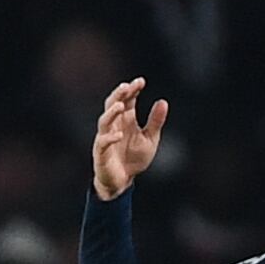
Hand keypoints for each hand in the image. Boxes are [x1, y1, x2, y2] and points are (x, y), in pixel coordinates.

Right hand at [90, 77, 169, 200]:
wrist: (123, 182)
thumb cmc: (134, 158)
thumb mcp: (150, 139)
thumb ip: (155, 121)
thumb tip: (163, 101)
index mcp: (126, 120)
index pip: (127, 100)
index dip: (132, 90)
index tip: (141, 81)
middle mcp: (114, 125)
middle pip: (112, 105)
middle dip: (118, 95)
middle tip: (126, 86)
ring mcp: (106, 138)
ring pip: (104, 121)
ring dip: (111, 113)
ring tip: (120, 105)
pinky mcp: (101, 152)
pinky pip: (103, 143)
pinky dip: (110, 138)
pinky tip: (119, 135)